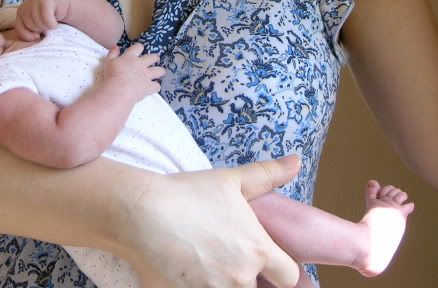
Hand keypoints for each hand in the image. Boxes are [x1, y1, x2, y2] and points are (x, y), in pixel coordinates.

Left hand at [14, 0, 64, 40]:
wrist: (64, 5)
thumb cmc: (49, 19)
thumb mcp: (36, 27)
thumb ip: (29, 32)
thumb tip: (33, 39)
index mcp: (20, 12)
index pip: (19, 28)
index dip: (29, 36)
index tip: (38, 36)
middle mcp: (25, 5)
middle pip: (30, 25)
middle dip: (40, 30)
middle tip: (46, 27)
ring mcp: (35, 1)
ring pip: (38, 22)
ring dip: (47, 28)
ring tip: (50, 25)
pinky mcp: (45, 0)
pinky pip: (46, 18)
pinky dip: (52, 25)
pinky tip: (55, 24)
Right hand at [102, 43, 163, 100]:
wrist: (118, 91)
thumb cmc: (111, 75)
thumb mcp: (108, 62)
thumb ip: (112, 53)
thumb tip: (115, 46)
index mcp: (131, 57)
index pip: (138, 47)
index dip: (139, 48)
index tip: (138, 50)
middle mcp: (141, 64)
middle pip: (153, 57)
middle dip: (154, 58)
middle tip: (154, 60)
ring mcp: (147, 75)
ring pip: (159, 70)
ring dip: (160, 71)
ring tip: (159, 72)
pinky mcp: (149, 86)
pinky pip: (157, 86)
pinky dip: (155, 87)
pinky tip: (153, 88)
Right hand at [118, 156, 302, 287]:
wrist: (141, 214)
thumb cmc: (187, 195)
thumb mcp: (231, 180)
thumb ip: (267, 174)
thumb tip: (296, 161)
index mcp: (258, 250)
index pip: (289, 277)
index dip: (280, 270)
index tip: (267, 262)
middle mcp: (241, 278)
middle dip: (244, 276)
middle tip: (222, 257)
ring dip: (219, 282)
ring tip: (201, 262)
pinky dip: (195, 285)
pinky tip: (184, 271)